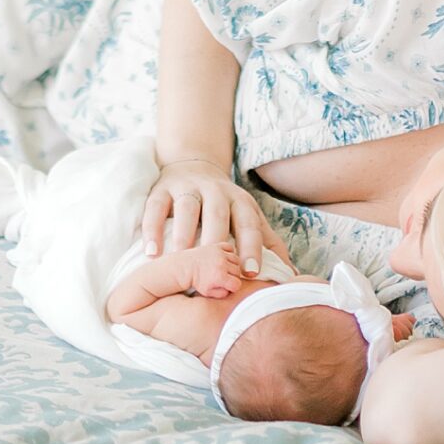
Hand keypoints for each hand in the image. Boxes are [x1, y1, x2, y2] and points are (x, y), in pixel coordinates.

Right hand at [141, 160, 290, 275]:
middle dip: (215, 241)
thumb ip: (268, 244)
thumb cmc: (225, 206)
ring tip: (180, 260)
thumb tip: (291, 276)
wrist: (193, 166)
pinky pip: (156, 207)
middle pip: (217, 215)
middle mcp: (215, 191)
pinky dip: (152, 228)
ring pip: (187, 208)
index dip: (251, 247)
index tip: (251, 272)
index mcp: (240, 202)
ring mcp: (187, 188)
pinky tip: (152, 252)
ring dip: (183, 234)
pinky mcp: (162, 188)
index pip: (248, 224)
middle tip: (212, 272)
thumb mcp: (248, 218)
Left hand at [180, 240, 248, 300]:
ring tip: (225, 269)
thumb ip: (223, 294)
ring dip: (233, 265)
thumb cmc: (197, 281)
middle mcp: (221, 263)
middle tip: (225, 278)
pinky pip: (230, 248)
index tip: (227, 286)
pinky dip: (230, 253)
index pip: (237, 284)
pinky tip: (225, 259)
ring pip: (236, 260)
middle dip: (233, 276)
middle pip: (238, 271)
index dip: (233, 287)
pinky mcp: (217, 246)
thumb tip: (232, 288)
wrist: (186, 267)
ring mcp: (219, 253)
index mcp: (219, 277)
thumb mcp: (208, 293)